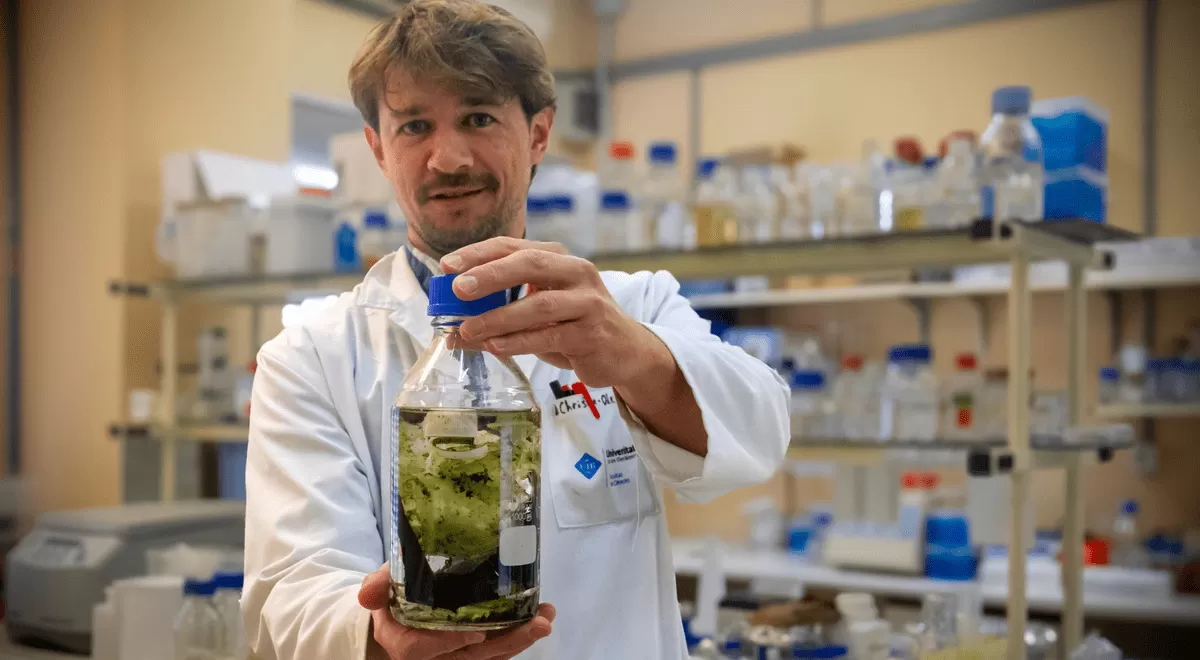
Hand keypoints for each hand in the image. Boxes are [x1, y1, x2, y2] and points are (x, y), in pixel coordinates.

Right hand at [359, 564, 554, 659]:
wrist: (400, 608)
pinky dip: (518, 636)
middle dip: (506, 643)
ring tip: (546, 619)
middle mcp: (431, 656)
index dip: (446, 643)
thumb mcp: (384, 584)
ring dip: (520, 639)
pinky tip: (540, 619)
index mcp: (402, 641)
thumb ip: (378, 586)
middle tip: (538, 624)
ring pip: (488, 657)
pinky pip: (496, 651)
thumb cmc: (394, 594)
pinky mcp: (473, 650)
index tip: (476, 633)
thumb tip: (366, 594)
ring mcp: (454, 656)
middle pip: (469, 658)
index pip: (421, 649)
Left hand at [440, 237, 671, 388]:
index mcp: (559, 258)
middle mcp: (577, 272)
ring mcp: (588, 302)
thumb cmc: (575, 325)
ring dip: (498, 318)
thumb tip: (454, 321)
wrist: (625, 350)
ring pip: (538, 306)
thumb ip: (506, 306)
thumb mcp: (542, 308)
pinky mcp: (592, 333)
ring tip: (467, 329)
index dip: (479, 254)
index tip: (447, 265)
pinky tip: (495, 346)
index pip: (513, 247)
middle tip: (458, 289)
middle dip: (490, 275)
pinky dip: (519, 342)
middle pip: (529, 264)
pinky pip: (549, 336)